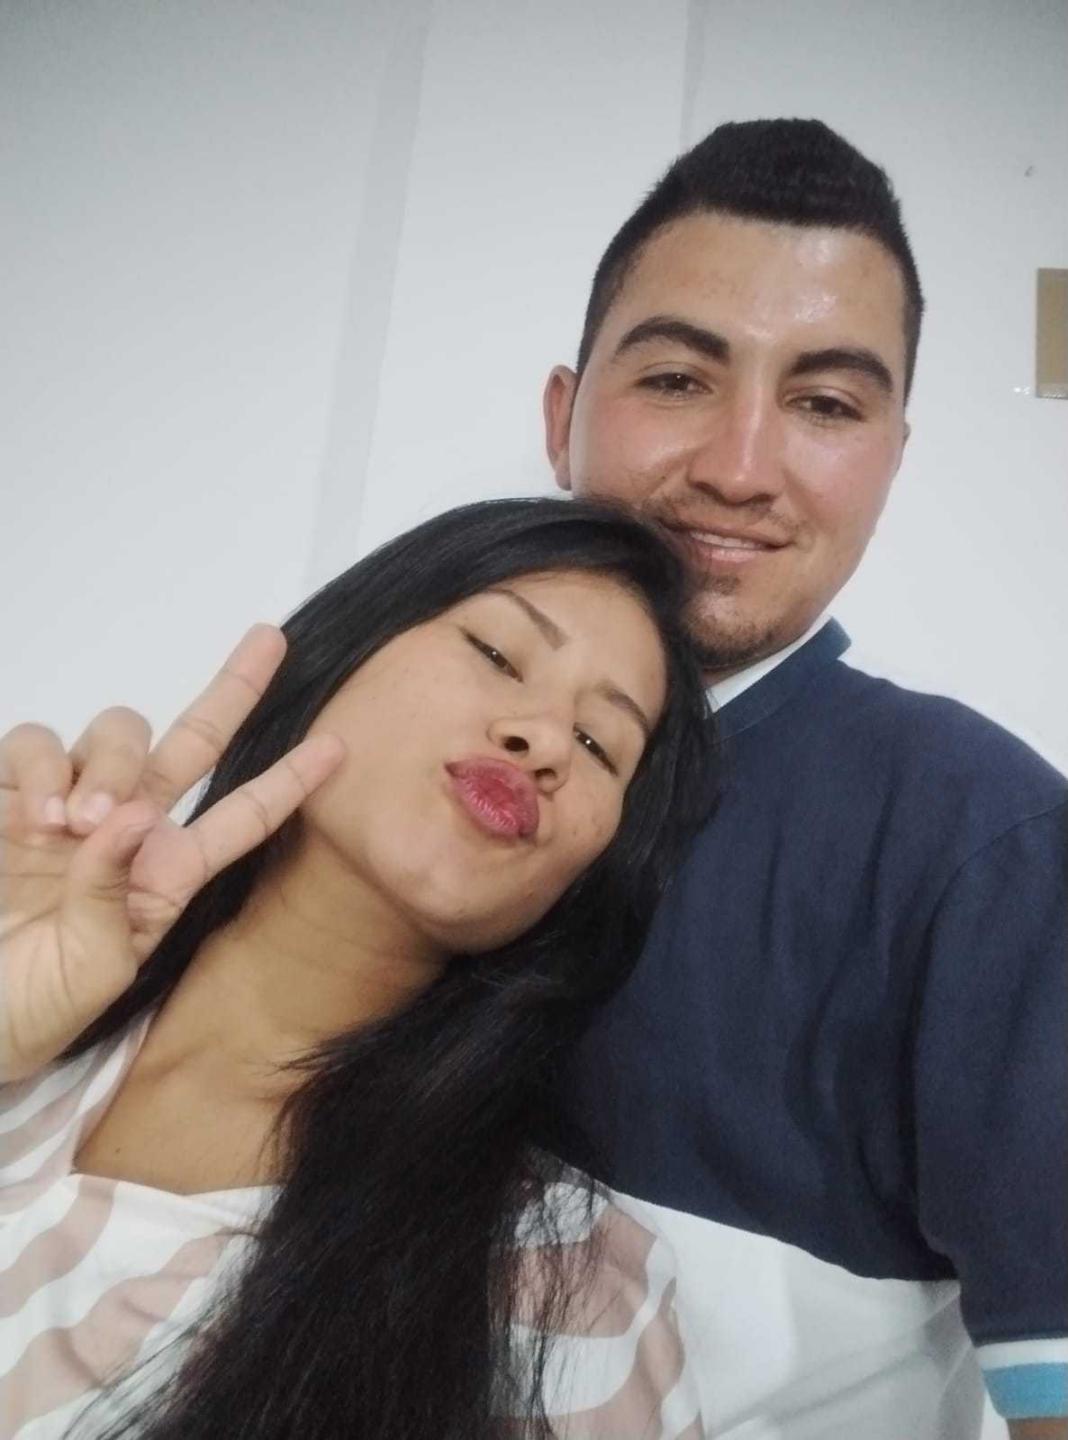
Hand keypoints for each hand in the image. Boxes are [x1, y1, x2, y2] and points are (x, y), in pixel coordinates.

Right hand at [0, 626, 343, 1081]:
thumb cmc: (36, 1008)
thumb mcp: (94, 974)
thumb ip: (115, 900)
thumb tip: (132, 819)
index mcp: (167, 874)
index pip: (241, 816)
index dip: (289, 781)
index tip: (340, 747)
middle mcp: (129, 829)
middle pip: (192, 741)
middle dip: (235, 686)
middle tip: (269, 640)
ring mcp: (69, 807)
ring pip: (115, 734)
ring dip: (107, 764)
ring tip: (74, 824)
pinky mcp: (10, 797)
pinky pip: (35, 746)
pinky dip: (38, 768)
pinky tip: (37, 816)